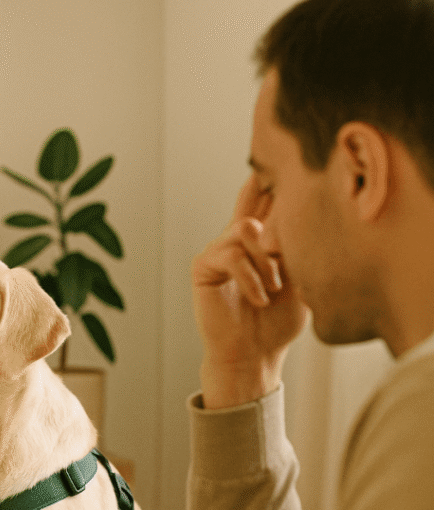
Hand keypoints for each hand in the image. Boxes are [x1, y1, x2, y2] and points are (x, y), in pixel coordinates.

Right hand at [191, 175, 309, 407]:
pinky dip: (251, 278)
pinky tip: (260, 298)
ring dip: (267, 258)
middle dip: (262, 185)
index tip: (282, 154)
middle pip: (249, 199)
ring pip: (247, 229)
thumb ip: (297, 250)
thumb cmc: (278, 323)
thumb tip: (304, 214)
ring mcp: (218, 251)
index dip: (272, 179)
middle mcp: (237, 241)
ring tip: (275, 286)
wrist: (254, 355)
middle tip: (271, 175)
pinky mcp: (203, 267)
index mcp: (262, 242)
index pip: (267, 202)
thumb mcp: (301, 281)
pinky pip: (231, 256)